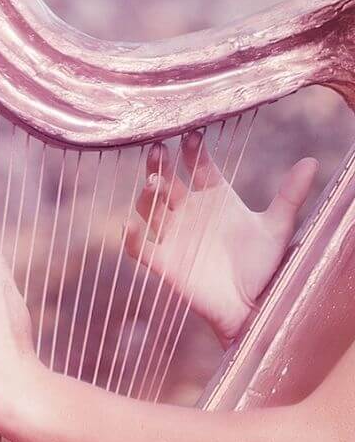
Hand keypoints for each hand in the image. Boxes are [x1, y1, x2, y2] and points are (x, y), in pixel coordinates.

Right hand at [129, 131, 317, 343]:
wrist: (251, 305)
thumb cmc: (262, 265)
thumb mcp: (277, 228)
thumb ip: (290, 195)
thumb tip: (312, 161)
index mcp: (214, 197)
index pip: (199, 166)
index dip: (194, 151)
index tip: (193, 136)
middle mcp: (189, 212)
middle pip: (167, 181)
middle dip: (160, 164)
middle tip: (158, 148)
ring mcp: (173, 236)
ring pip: (150, 209)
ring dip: (147, 195)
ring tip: (153, 183)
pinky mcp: (163, 261)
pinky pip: (140, 248)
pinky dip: (131, 238)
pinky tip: (129, 226)